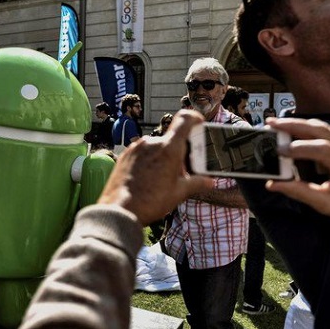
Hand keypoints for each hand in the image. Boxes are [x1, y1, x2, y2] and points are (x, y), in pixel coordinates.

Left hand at [98, 110, 212, 225]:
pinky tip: (147, 178)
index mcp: (169, 148)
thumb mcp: (179, 193)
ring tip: (161, 178)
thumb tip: (210, 181)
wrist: (120, 210)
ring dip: (161, 157)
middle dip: (178, 152)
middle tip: (180, 170)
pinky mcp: (125, 154)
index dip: (194, 118)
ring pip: (155, 147)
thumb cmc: (150, 201)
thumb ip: (197, 183)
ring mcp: (136, 147)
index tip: (198, 123)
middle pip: (170, 139)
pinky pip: (142, 152)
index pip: (184, 119)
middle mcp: (151, 143)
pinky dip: (148, 160)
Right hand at [266, 118, 329, 216]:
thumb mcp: (328, 204)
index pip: (323, 149)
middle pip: (320, 129)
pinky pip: (322, 132)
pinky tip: (291, 131)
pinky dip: (305, 129)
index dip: (300, 148)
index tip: (280, 151)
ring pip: (321, 127)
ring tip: (277, 124)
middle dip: (294, 125)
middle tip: (272, 124)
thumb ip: (302, 193)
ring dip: (298, 123)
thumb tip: (274, 184)